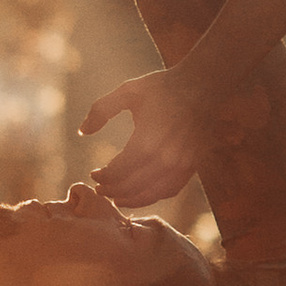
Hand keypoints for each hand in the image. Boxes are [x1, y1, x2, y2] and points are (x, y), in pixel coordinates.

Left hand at [76, 64, 211, 208]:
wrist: (202, 87)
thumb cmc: (162, 87)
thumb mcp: (127, 91)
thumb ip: (101, 110)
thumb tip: (82, 131)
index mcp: (146, 142)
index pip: (118, 172)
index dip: (102, 177)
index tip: (94, 173)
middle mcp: (165, 160)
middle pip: (131, 188)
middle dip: (112, 191)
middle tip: (100, 188)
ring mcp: (181, 166)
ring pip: (151, 195)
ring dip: (131, 199)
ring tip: (116, 198)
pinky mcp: (192, 167)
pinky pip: (170, 191)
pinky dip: (153, 196)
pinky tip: (141, 193)